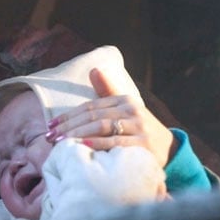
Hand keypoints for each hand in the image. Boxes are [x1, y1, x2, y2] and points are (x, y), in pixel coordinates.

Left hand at [45, 68, 178, 167]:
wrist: (169, 149)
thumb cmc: (139, 129)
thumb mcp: (125, 108)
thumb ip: (108, 92)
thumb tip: (93, 70)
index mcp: (124, 100)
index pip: (90, 106)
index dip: (68, 115)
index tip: (51, 125)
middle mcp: (132, 110)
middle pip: (94, 116)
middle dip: (69, 127)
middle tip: (50, 137)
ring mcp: (139, 127)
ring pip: (102, 127)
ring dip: (78, 134)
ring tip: (61, 143)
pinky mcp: (143, 144)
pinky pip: (116, 142)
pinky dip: (98, 144)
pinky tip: (83, 147)